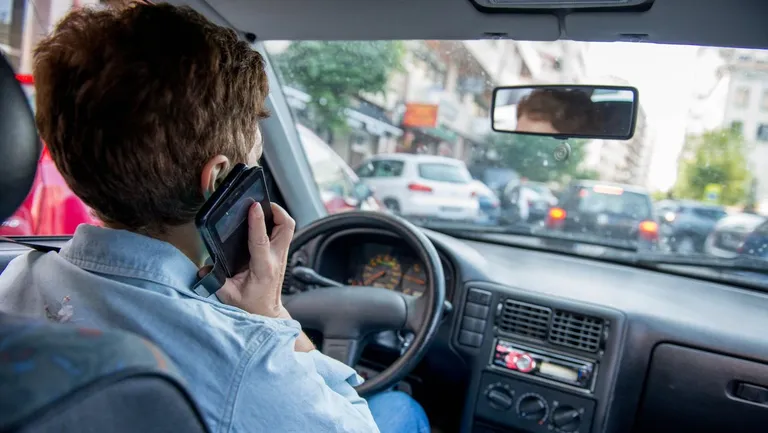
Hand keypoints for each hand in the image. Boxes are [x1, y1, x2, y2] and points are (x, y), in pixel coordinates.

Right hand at [216, 202, 294, 317]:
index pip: (261, 241)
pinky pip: (284, 232)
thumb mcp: (229, 296)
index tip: (254, 207)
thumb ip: (216, 282)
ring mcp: (281, 256)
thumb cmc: (250, 305)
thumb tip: (203, 270)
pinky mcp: (281, 254)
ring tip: (262, 210)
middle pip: (286, 227)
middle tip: (261, 204)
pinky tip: (263, 222)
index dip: (258, 222)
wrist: (267, 312)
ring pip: (288, 227)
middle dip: (276, 211)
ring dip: (278, 215)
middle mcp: (276, 259)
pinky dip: (276, 223)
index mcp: (263, 268)